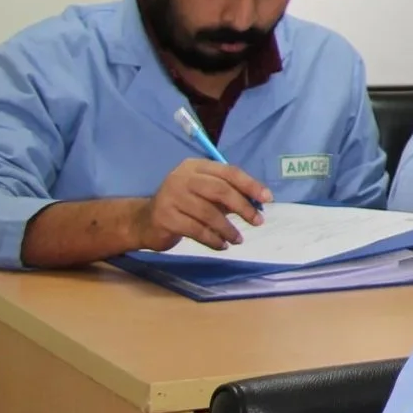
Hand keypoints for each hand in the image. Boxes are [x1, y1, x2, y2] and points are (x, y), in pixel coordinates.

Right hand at [130, 159, 270, 251]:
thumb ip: (228, 194)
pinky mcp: (165, 217)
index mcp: (195, 166)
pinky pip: (196, 230)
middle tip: (257, 221)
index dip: (250, 184)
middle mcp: (181, 178)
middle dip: (243, 207)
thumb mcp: (205, 194)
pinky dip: (213, 239)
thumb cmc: (184, 205)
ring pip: (208, 213)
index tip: (267, 199)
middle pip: (219, 190)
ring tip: (238, 239)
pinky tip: (222, 245)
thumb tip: (258, 203)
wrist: (145, 221)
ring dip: (228, 228)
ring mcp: (171, 196)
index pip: (228, 172)